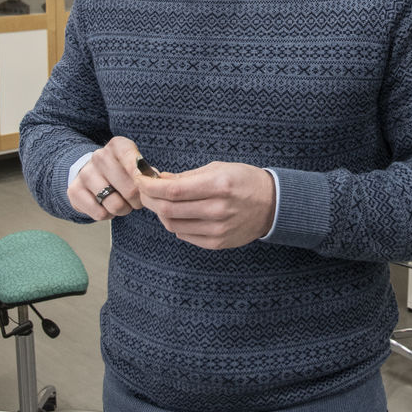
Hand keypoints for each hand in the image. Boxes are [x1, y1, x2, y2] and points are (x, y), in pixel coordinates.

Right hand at [68, 136, 146, 219]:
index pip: (134, 162)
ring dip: (123, 210)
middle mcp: (100, 157)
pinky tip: (106, 205)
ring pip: (115, 204)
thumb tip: (154, 179)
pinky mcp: (74, 191)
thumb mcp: (134, 163)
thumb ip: (146, 171)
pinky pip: (100, 214)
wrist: (88, 172)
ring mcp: (85, 173)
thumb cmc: (119, 170)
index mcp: (118, 146)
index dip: (143, 179)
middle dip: (137, 201)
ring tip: (122, 203)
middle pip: (130, 190)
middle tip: (136, 201)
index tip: (147, 188)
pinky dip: (107, 215)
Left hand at [136, 162, 275, 249]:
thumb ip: (187, 176)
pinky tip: (177, 214)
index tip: (140, 180)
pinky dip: (174, 224)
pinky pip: (184, 235)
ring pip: (172, 225)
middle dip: (149, 199)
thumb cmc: (244, 181)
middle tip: (144, 191)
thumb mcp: (218, 168)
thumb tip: (158, 179)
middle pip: (168, 209)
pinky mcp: (216, 243)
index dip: (150, 186)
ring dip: (160, 213)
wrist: (272, 205)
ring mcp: (217, 229)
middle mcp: (217, 210)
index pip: (173, 190)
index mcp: (218, 186)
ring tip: (160, 201)